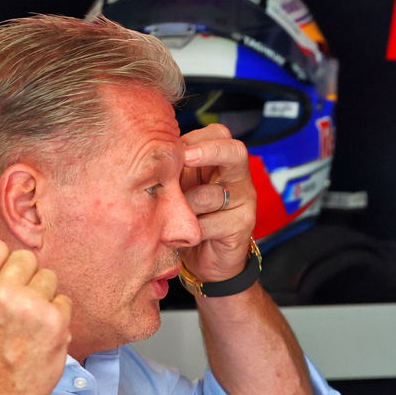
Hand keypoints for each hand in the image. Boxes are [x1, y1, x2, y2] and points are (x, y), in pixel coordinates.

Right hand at [0, 240, 71, 394]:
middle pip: (26, 259)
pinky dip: (56, 314)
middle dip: (21, 278)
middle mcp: (3, 293)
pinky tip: (39, 333)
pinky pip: (64, 300)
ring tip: (25, 321)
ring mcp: (33, 307)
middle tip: (11, 307)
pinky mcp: (56, 322)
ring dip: (41, 295)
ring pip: (48, 277)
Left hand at [178, 123, 257, 281]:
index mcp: (221, 162)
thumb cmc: (189, 217)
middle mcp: (238, 178)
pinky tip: (182, 237)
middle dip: (208, 152)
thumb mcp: (180, 187)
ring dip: (186, 206)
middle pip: (234, 152)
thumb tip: (151, 151)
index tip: (173, 148)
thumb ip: (175, 169)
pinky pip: (209, 224)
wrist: (204, 260)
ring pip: (211, 194)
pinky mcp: (242, 227)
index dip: (197, 138)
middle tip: (184, 160)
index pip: (219, 135)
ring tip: (172, 217)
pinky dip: (190, 231)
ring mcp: (244, 202)